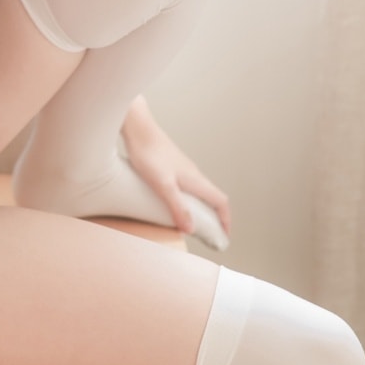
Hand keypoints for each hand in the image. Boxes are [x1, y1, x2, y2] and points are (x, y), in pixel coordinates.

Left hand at [120, 96, 231, 237]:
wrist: (138, 130)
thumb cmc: (149, 154)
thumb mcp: (163, 185)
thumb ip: (177, 206)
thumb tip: (191, 229)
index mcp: (196, 180)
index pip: (221, 202)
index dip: (226, 219)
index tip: (224, 235)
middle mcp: (193, 174)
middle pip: (213, 197)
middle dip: (215, 216)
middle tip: (210, 233)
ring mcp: (183, 169)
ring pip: (200, 191)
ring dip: (202, 207)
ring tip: (193, 222)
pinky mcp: (171, 166)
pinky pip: (187, 186)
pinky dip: (188, 199)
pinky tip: (173, 204)